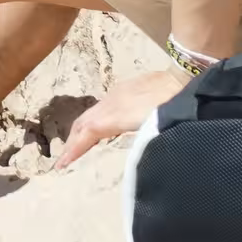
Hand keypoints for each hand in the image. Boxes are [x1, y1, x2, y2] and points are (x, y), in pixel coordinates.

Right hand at [55, 69, 184, 168]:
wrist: (181, 77)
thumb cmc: (172, 106)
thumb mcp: (156, 128)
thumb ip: (140, 143)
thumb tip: (131, 162)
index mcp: (117, 114)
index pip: (88, 132)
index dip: (74, 149)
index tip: (60, 165)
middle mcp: (110, 103)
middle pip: (83, 123)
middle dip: (72, 142)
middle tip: (62, 160)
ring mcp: (115, 95)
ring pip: (90, 115)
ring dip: (80, 132)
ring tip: (74, 148)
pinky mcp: (121, 92)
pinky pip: (98, 110)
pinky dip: (90, 123)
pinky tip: (95, 132)